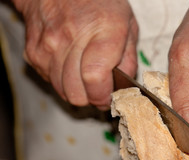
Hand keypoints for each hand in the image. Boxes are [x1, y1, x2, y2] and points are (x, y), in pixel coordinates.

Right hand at [16, 0, 137, 108]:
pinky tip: (71, 65)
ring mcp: (48, 46)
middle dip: (91, 97)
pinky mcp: (34, 53)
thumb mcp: (127, 25)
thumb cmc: (98, 4)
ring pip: (63, 92)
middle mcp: (72, 38)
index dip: (103, 96)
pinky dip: (62, 80)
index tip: (109, 96)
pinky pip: (50, 81)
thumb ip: (129, 60)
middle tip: (99, 88)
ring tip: (85, 74)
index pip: (95, 79)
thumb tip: (123, 87)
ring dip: (77, 90)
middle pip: (77, 93)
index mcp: (103, 30)